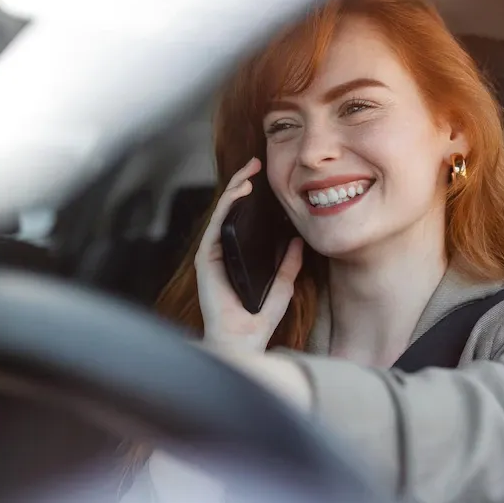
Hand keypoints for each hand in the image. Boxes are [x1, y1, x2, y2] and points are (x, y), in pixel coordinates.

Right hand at [194, 157, 303, 352]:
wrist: (244, 339)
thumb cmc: (260, 318)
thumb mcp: (284, 285)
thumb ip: (289, 263)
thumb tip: (297, 239)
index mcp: (239, 255)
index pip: (243, 218)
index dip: (251, 196)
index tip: (265, 175)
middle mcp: (222, 251)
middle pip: (230, 209)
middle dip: (241, 183)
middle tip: (256, 162)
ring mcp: (212, 253)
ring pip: (222, 212)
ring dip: (234, 188)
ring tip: (249, 172)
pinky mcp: (206, 258)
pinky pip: (217, 224)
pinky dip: (227, 205)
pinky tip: (240, 192)